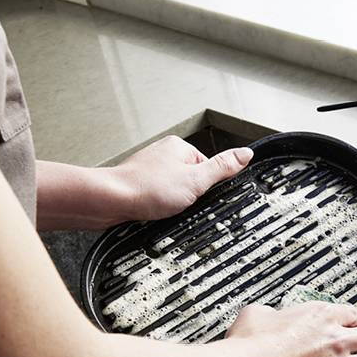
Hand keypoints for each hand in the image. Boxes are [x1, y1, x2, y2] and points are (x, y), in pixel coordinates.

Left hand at [115, 135, 252, 221]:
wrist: (111, 200)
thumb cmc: (148, 189)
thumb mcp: (196, 180)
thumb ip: (222, 168)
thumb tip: (246, 154)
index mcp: (179, 147)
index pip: (207, 169)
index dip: (206, 188)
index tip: (197, 196)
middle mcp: (163, 153)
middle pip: (191, 181)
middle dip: (188, 197)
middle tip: (179, 204)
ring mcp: (149, 168)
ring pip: (174, 191)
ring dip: (171, 203)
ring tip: (162, 206)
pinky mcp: (139, 183)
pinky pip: (158, 197)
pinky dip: (158, 206)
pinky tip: (153, 210)